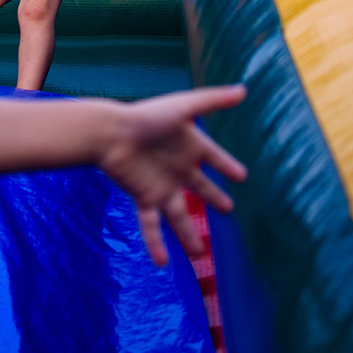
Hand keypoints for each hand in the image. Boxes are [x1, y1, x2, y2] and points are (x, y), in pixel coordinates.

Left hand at [97, 85, 246, 265]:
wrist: (109, 133)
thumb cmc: (145, 117)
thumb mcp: (182, 107)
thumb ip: (212, 101)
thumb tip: (243, 90)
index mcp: (188, 146)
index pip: (215, 157)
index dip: (227, 166)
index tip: (241, 175)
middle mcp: (177, 168)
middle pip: (201, 188)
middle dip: (214, 197)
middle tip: (228, 209)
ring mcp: (161, 185)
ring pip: (179, 216)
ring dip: (188, 235)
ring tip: (199, 255)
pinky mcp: (144, 197)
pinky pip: (151, 225)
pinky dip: (156, 244)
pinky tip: (161, 263)